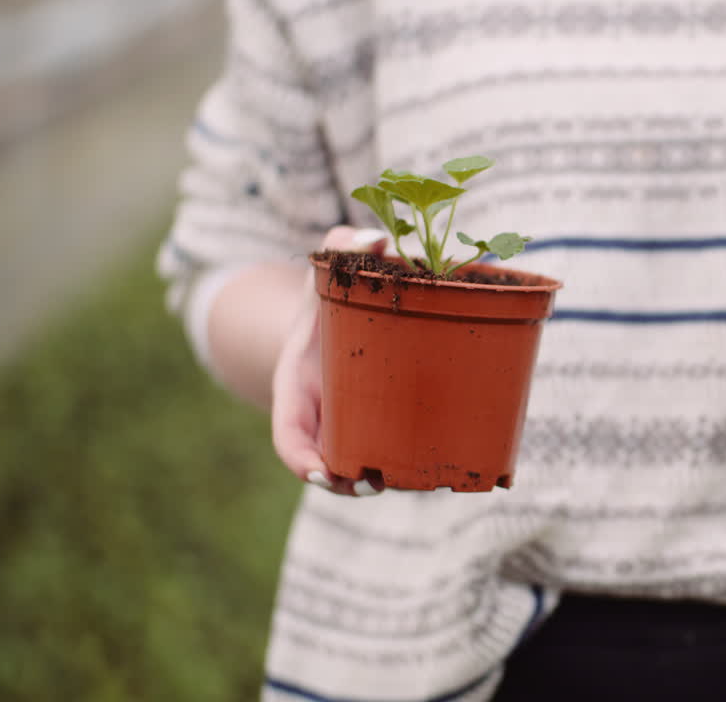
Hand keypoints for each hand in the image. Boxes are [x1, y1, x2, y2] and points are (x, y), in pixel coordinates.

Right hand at [270, 226, 389, 495]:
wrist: (343, 308)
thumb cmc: (333, 288)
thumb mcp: (329, 265)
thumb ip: (344, 245)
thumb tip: (378, 240)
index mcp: (298, 383)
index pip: (288, 433)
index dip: (300, 458)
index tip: (321, 473)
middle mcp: (322, 411)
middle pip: (324, 462)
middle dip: (345, 483)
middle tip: (374, 485)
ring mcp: (350, 421)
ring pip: (358, 464)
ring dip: (378, 482)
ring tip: (407, 483)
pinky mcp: (381, 421)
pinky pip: (388, 448)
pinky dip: (405, 464)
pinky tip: (436, 468)